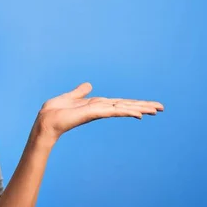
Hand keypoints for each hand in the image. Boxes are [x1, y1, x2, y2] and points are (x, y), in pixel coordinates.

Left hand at [33, 82, 163, 146]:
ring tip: (157, 109)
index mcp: (96, 105)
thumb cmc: (54, 111)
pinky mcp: (93, 113)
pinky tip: (139, 113)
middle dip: (143, 106)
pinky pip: (113, 111)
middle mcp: (100, 109)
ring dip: (140, 108)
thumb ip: (80, 92)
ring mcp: (98, 112)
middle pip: (126, 106)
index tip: (148, 105)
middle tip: (161, 108)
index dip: (133, 103)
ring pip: (124, 108)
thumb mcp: (69, 97)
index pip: (119, 103)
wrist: (45, 121)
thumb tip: (89, 85)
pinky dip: (127, 111)